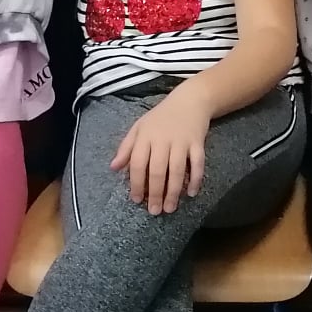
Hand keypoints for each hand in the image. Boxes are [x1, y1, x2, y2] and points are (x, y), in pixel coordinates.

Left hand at [112, 84, 211, 214]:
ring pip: (177, 169)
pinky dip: (196, 179)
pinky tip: (191, 193)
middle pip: (158, 170)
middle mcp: (163, 139)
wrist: (190, 100)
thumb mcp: (139, 127)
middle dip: (155, 193)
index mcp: (145, 136)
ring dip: (173, 191)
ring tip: (170, 208)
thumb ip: (126, 147)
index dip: (137, 183)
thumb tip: (113, 168)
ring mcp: (182, 141)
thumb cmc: (161, 117)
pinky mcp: (198, 142)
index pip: (138, 163)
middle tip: (154, 211)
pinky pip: (198, 163)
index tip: (137, 200)